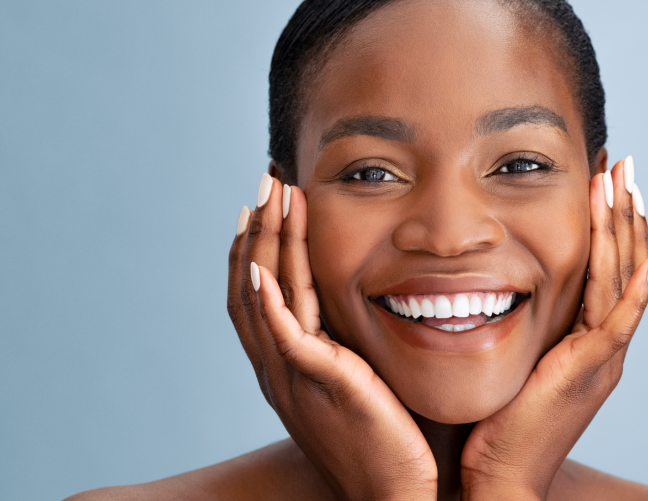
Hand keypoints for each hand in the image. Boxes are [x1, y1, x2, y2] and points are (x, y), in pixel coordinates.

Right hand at [228, 174, 436, 500]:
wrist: (396, 494)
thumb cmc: (392, 439)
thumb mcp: (365, 377)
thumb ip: (357, 338)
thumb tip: (379, 296)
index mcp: (288, 363)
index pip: (258, 293)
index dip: (256, 245)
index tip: (266, 202)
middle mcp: (278, 367)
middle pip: (250, 285)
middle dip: (258, 228)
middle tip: (266, 179)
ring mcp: (292, 377)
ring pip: (263, 300)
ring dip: (265, 245)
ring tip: (271, 196)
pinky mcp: (318, 385)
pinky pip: (283, 337)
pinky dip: (267, 302)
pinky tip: (264, 268)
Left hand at [460, 158, 647, 499]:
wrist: (497, 479)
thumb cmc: (492, 423)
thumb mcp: (507, 359)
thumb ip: (507, 322)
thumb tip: (475, 286)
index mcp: (584, 341)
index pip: (605, 268)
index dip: (606, 223)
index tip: (597, 178)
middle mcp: (602, 345)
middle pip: (624, 263)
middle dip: (623, 211)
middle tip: (623, 163)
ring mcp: (601, 357)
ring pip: (625, 278)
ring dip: (626, 227)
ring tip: (625, 181)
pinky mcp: (590, 369)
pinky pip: (620, 317)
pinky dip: (634, 284)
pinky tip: (646, 254)